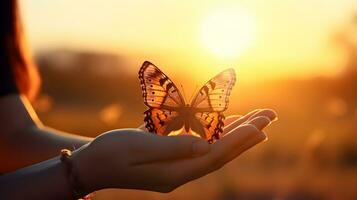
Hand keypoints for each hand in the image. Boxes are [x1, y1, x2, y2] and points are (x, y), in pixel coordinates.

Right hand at [72, 109, 276, 193]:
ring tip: (257, 121)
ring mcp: (176, 168)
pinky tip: (224, 124)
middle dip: (246, 135)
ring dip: (235, 134)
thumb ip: (173, 147)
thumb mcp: (138, 147)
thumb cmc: (110, 152)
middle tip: (269, 118)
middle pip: (221, 153)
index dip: (238, 139)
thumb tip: (206, 146)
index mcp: (174, 173)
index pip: (215, 155)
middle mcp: (180, 173)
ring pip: (213, 150)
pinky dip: (215, 134)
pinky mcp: (170, 160)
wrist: (91, 165)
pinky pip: (199, 146)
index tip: (260, 126)